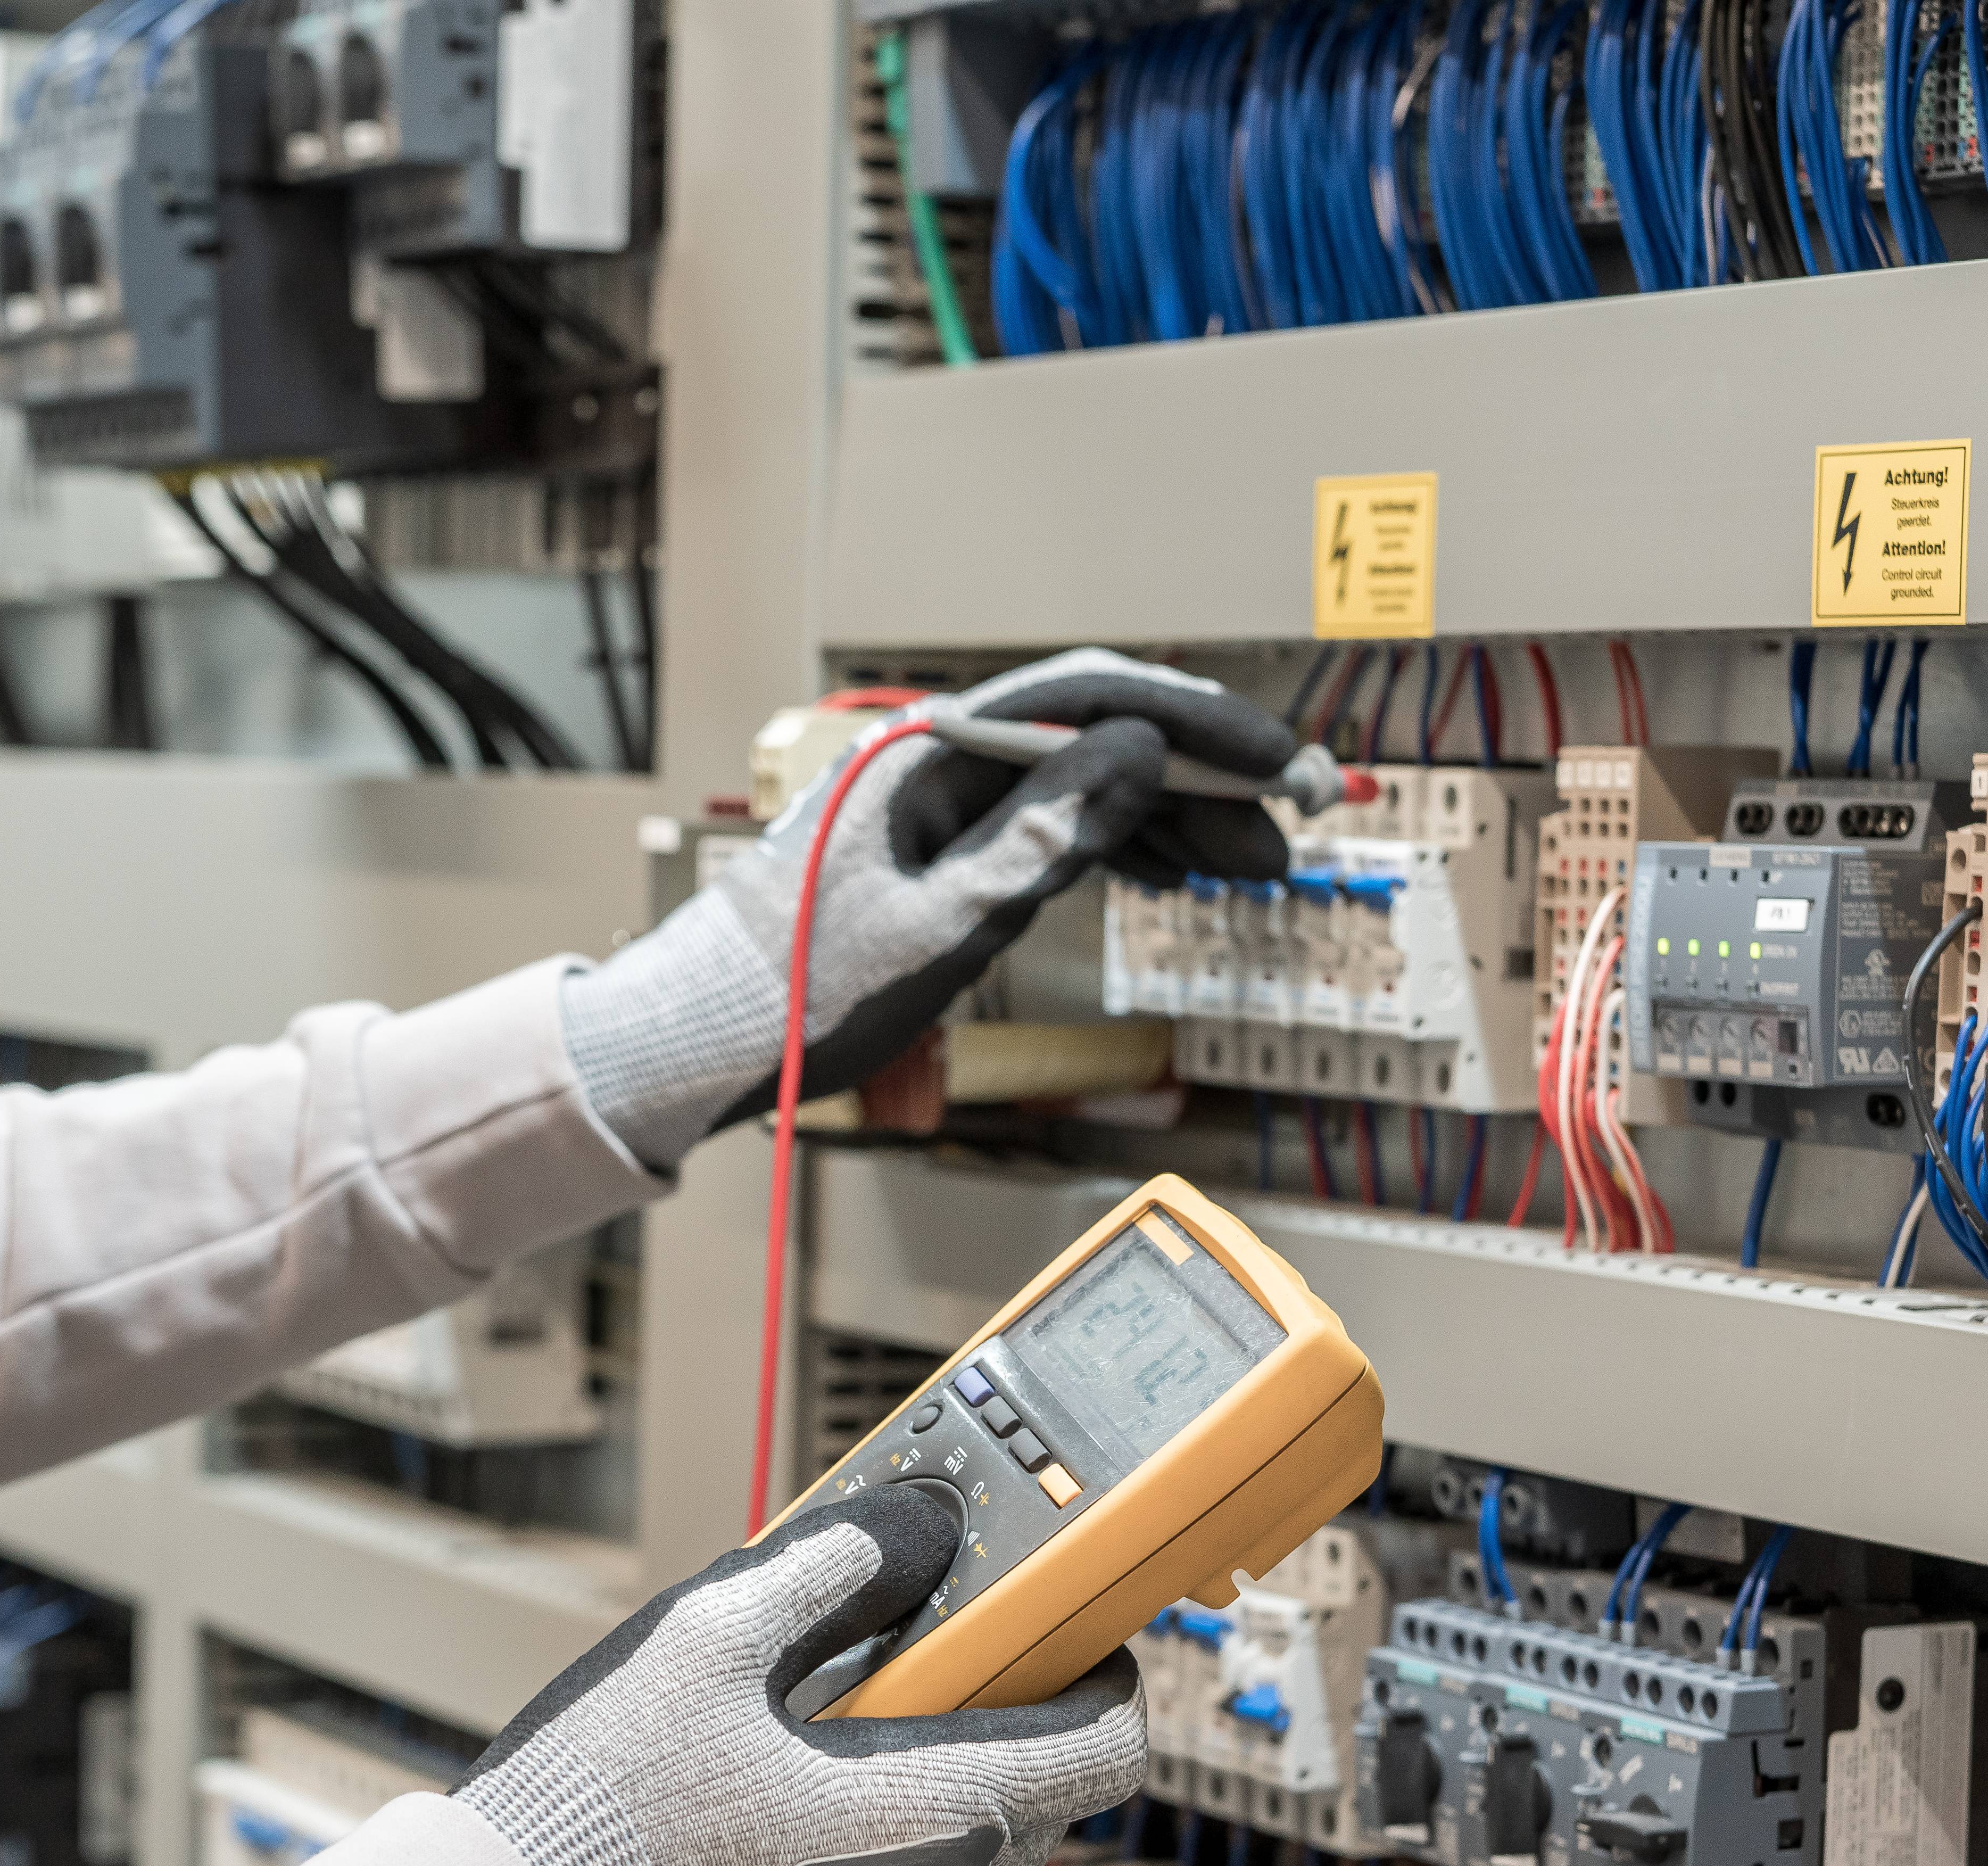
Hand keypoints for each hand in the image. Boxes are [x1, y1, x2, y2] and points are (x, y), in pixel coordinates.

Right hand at [463, 1483, 1144, 1865]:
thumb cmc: (596, 1814)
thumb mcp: (705, 1639)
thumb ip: (832, 1567)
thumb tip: (915, 1528)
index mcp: (932, 1821)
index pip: (1104, 1751)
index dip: (1096, 1686)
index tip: (1060, 1652)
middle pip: (1019, 1821)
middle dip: (974, 1753)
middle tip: (878, 1701)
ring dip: (897, 1842)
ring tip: (777, 1795)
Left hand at [558, 650, 1306, 1170]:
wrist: (699, 1043)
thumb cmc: (795, 995)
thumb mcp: (941, 923)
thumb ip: (1042, 836)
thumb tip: (1137, 755)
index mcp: (927, 755)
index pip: (1091, 700)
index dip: (1197, 725)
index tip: (1273, 761)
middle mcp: (933, 760)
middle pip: (1095, 735)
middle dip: (1201, 775)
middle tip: (1288, 819)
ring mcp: (934, 802)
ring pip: (1080, 783)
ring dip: (1168, 819)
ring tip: (1246, 868)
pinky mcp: (935, 849)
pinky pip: (1045, 824)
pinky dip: (1113, 846)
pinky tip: (1168, 876)